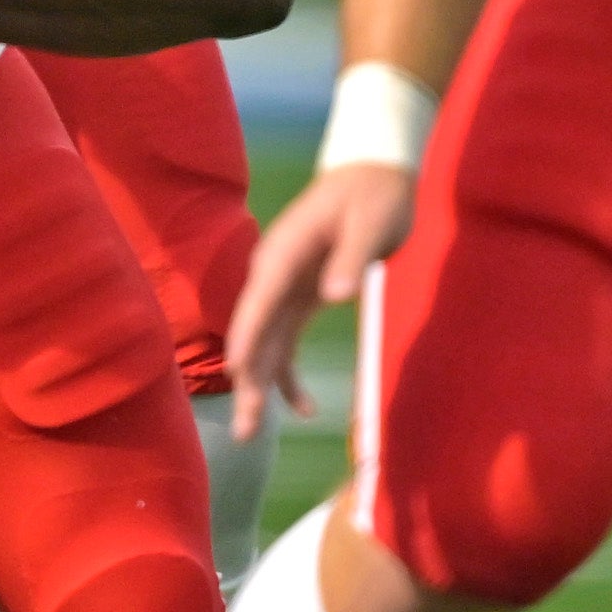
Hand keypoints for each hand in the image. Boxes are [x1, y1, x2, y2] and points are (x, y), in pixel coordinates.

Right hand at [223, 161, 416, 439]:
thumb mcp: (369, 222)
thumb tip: (333, 295)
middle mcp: (274, 274)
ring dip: (261, 388)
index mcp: (284, 253)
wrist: (372, 176)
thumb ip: (350, 257)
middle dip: (248, 381)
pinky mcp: (300, 298)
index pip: (260, 300)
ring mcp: (283, 288)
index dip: (247, 337)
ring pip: (264, 345)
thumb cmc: (373, 195)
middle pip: (254, 333)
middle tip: (246, 430)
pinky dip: (290, 375)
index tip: (237, 372)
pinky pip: (285, 343)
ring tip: (255, 435)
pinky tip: (305, 409)